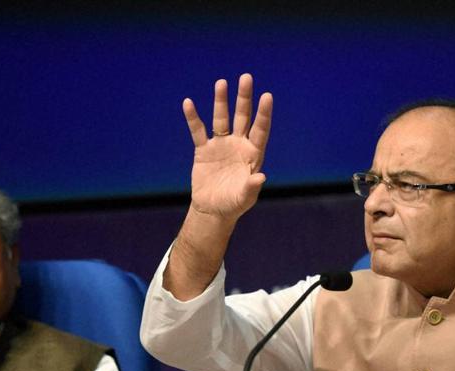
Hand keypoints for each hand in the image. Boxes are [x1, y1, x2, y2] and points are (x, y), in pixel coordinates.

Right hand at [183, 73, 272, 220]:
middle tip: (246, 77)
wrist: (213, 210)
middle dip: (244, 98)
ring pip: (221, 119)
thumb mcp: (244, 198)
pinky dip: (193, 118)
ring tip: (221, 82)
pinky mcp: (203, 150)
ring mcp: (221, 145)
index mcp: (253, 154)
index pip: (260, 130)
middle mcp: (238, 145)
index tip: (266, 95)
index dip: (263, 114)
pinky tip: (188, 103)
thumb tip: (261, 177)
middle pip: (242, 117)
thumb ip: (252, 187)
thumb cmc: (233, 205)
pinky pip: (198, 131)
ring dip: (221, 101)